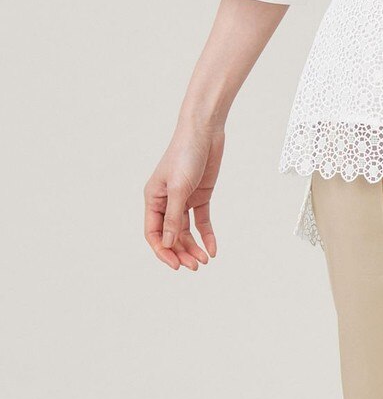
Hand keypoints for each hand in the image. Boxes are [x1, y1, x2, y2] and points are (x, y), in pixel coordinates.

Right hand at [143, 120, 223, 270]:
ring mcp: (183, 200)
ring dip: (194, 247)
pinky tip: (213, 249)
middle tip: (195, 267)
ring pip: (186, 232)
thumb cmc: (185, 154)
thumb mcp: (178, 188)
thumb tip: (168, 244)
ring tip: (205, 260)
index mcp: (153, 198)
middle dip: (181, 252)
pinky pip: (201, 222)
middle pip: (171, 236)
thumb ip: (173, 218)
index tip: (176, 265)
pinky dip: (207, 236)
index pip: (153, 233)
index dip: (163, 251)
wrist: (204, 132)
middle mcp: (166, 201)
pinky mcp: (200, 197)